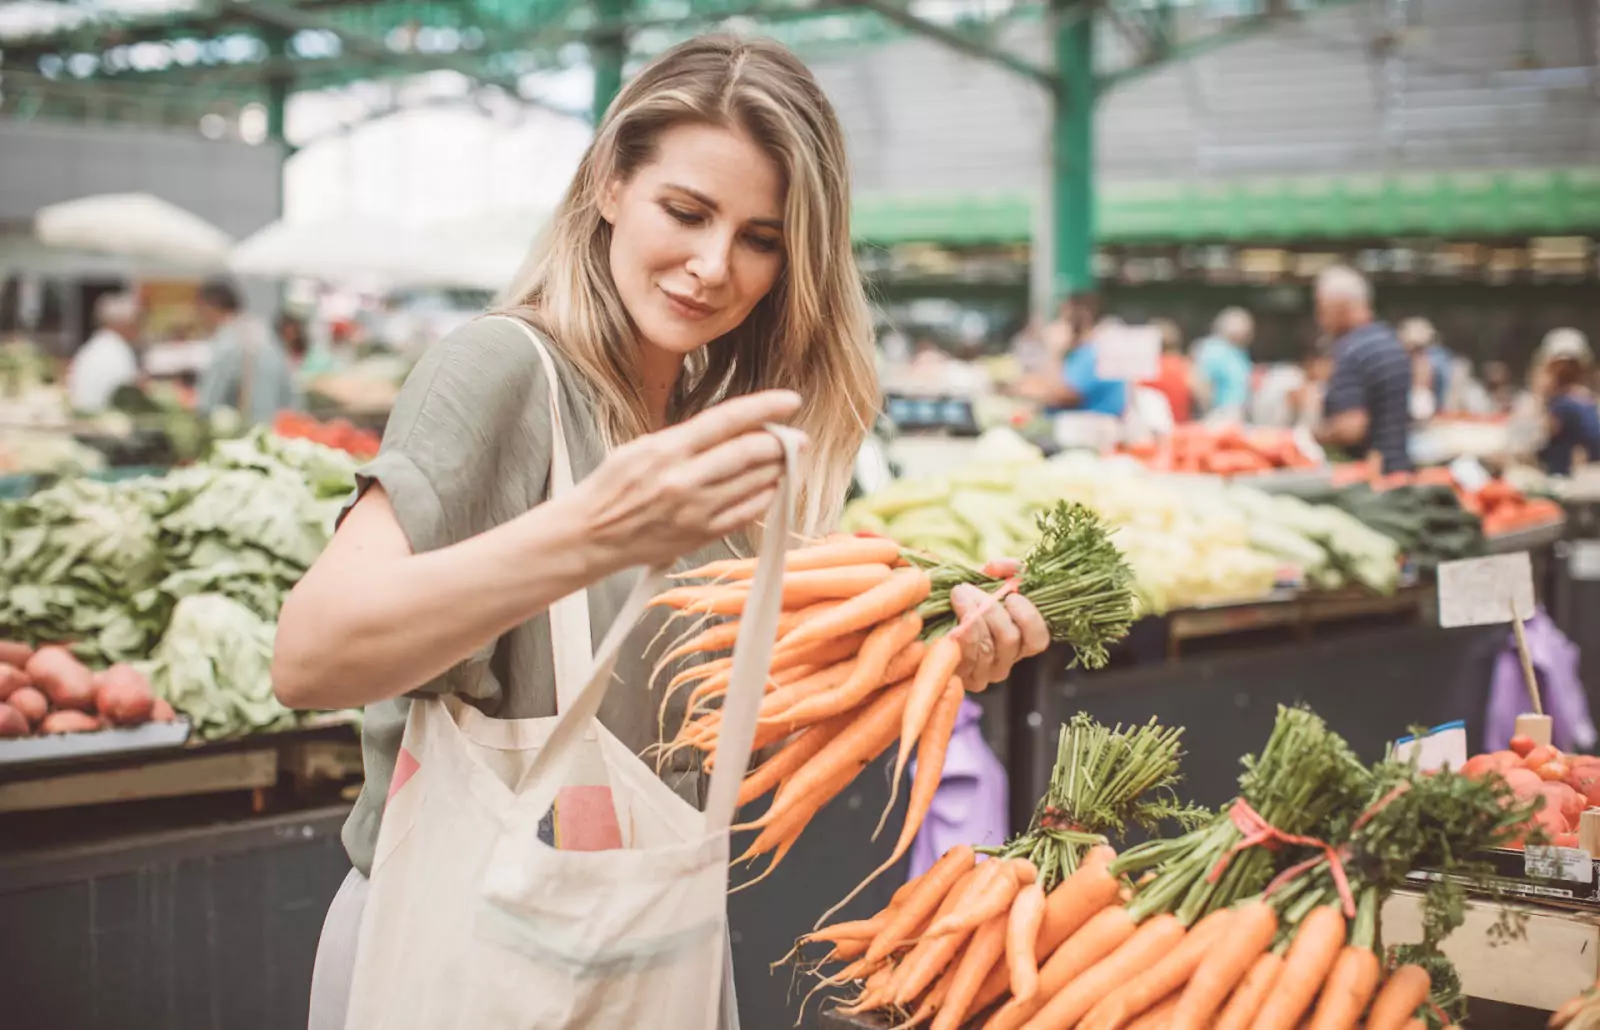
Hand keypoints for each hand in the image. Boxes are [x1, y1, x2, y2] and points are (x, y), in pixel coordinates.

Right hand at [567, 390, 803, 569]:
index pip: (727, 420)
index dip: (765, 407)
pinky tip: (770, 487)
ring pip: (755, 483)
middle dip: (782, 443)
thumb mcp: (641, 448)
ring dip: (778, 470)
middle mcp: (684, 479)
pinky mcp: (701, 534)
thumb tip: (732, 428)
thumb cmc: (612, 487)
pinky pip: (748, 513)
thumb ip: (686, 438)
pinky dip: (766, 497)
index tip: (790, 401)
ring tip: (785, 461)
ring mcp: (695, 510)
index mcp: (667, 449)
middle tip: (797, 438)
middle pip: (750, 453)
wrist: (590, 535)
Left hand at [948, 559, 1050, 688]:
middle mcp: (1005, 662)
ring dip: (971, 616)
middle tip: (968, 588)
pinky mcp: (963, 678)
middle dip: (990, 609)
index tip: (1012, 597)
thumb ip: (1003, 571)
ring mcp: (984, 674)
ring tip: (957, 594)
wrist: (927, 626)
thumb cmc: (962, 602)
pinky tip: (951, 616)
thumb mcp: (986, 583)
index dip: (1029, 617)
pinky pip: (966, 656)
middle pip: (1009, 639)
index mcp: (1018, 642)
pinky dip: (959, 633)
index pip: (1038, 639)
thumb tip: (1002, 566)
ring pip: (987, 647)